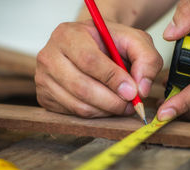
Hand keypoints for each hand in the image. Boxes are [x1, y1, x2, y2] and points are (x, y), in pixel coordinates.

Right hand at [35, 20, 162, 117]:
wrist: (89, 46)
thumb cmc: (109, 42)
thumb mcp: (133, 40)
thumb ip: (146, 59)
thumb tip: (142, 89)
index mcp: (67, 34)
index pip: (89, 60)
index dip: (113, 79)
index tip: (132, 92)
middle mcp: (49, 56)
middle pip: (81, 87)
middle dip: (112, 101)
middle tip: (131, 105)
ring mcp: (43, 78)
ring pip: (78, 105)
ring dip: (105, 111)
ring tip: (121, 105)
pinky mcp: (44, 97)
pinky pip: (73, 114)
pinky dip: (94, 115)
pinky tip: (105, 105)